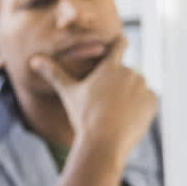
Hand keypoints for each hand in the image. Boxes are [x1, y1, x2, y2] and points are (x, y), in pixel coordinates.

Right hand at [29, 34, 157, 156]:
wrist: (104, 143)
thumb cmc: (84, 117)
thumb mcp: (68, 94)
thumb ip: (54, 73)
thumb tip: (33, 59)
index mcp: (110, 67)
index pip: (120, 44)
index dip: (120, 43)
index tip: (121, 42)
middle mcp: (130, 72)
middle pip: (126, 74)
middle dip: (119, 86)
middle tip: (107, 104)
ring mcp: (143, 87)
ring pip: (137, 88)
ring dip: (130, 97)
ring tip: (116, 114)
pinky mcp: (152, 102)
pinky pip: (148, 102)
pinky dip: (140, 109)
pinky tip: (127, 119)